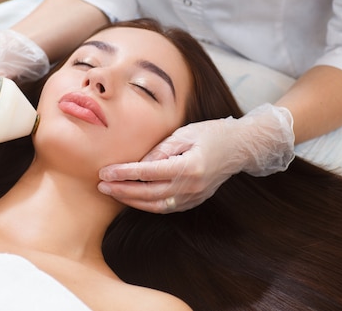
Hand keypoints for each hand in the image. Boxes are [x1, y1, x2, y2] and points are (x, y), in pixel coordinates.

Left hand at [97, 103, 294, 212]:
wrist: (241, 148)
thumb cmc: (212, 134)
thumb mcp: (185, 133)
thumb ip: (160, 149)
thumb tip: (138, 162)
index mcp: (189, 166)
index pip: (148, 173)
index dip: (124, 173)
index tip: (104, 172)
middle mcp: (191, 187)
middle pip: (148, 193)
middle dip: (121, 190)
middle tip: (101, 185)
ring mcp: (194, 197)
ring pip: (155, 205)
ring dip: (130, 200)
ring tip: (111, 192)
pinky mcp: (194, 202)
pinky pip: (165, 208)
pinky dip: (146, 204)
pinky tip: (131, 197)